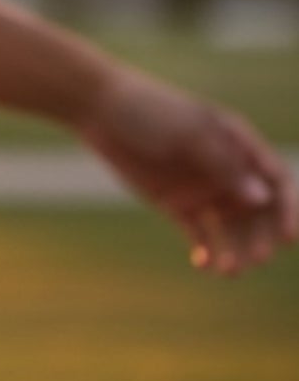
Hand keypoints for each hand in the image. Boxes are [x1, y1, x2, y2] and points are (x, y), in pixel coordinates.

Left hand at [72, 61, 297, 275]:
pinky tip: (202, 264)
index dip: (288, 210)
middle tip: (256, 257)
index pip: (277, 182)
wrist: (101, 110)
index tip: (288, 237)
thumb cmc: (150, 112)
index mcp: (240, 146)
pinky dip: (205, 251)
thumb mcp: (189, 133)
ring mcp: (203, 189)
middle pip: (259, 212)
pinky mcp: (177, 204)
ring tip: (230, 270)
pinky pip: (200, 234)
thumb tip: (262, 197)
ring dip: (237, 250)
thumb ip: (224, 165)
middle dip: (263, 236)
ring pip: (232, 228)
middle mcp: (228, 171)